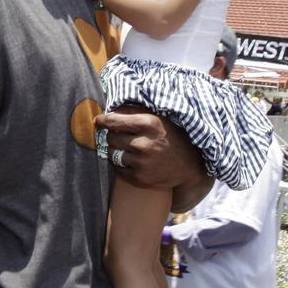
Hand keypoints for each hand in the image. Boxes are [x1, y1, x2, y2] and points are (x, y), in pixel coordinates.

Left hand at [97, 107, 213, 209]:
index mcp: (149, 124)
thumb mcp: (159, 120)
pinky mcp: (139, 178)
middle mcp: (143, 143)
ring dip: (115, 150)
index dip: (103, 120)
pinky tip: (131, 160)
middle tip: (119, 136)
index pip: (115, 120)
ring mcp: (141, 162)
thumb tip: (110, 110)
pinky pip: (118, 168)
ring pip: (112, 153)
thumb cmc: (172, 139)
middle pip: (111, 137)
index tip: (98, 121)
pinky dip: (120, 164)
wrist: (190, 167)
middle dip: (112, 135)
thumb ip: (136, 113)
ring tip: (126, 148)